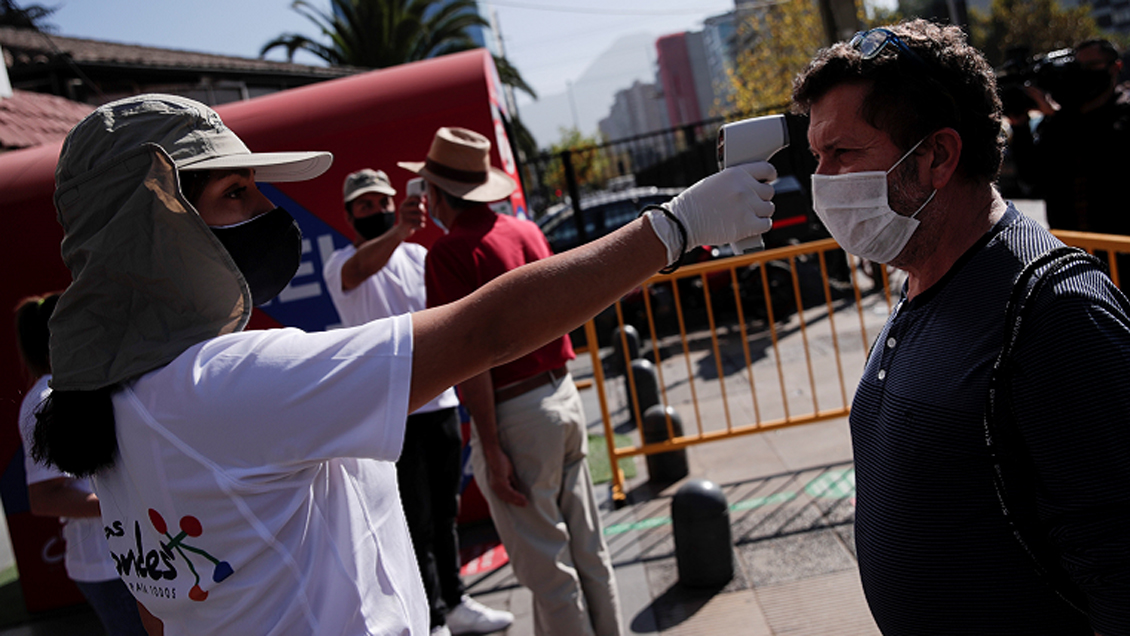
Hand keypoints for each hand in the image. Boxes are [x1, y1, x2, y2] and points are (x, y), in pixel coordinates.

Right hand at [397, 197, 426, 235]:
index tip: (424, 201)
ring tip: (422, 220)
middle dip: (423, 210)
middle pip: (417, 207)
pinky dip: (422, 225)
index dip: (419, 198)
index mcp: (403, 205)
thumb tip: (422, 201)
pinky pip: (419, 224)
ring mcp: (404, 217)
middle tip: (424, 212)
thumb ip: (415, 205)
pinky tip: (421, 226)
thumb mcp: (410, 211)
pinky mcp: (406, 224)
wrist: (400, 231)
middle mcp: (402, 210)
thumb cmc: (408, 219)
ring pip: (420, 216)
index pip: (412, 198)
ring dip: (423, 219)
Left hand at [483, 445, 527, 506]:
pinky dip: (515, 495)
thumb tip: (518, 489)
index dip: (512, 500)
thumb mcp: (509, 473)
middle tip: (525, 505)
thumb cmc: (500, 461)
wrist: (495, 453)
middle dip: (516, 502)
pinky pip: (508, 491)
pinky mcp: (499, 481)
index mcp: (496, 485)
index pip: (504, 496)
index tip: (521, 503)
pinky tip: (522, 497)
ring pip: (507, 496)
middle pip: (506, 498)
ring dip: (517, 500)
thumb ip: (512, 482)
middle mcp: (494, 487)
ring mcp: (496, 485)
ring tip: (525, 502)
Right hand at [648, 162, 775, 265]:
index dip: (770, 176)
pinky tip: (752, 226)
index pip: (766, 169)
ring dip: (761, 213)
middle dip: (761, 198)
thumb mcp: (714, 182)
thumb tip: (751, 187)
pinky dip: (761, 226)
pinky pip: (767, 224)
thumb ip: (735, 182)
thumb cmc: (694, 204)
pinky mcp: (747, 225)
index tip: (768, 180)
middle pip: (769, 191)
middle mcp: (744, 188)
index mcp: (736, 173)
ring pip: (769, 208)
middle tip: (750, 204)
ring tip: (748, 216)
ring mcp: (747, 206)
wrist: (683, 221)